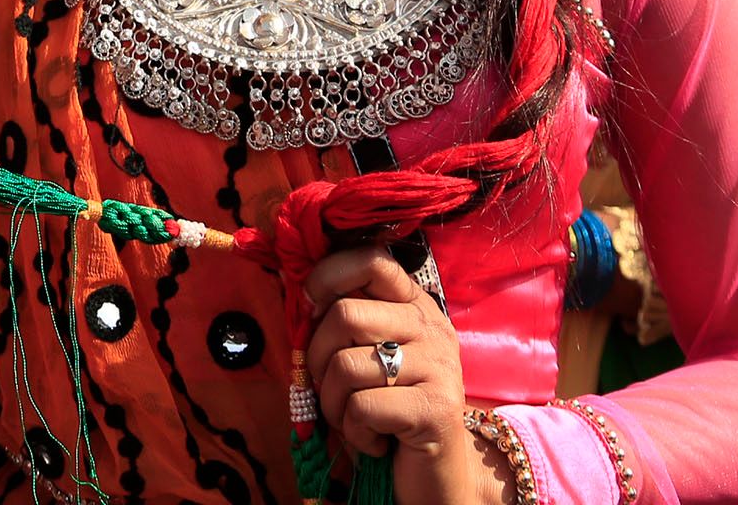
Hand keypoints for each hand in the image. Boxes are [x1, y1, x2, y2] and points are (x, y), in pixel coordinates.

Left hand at [304, 249, 491, 504]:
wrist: (435, 476)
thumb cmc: (387, 413)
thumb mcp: (366, 359)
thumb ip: (344, 324)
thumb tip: (298, 292)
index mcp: (415, 307)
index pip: (372, 261)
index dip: (328, 275)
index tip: (310, 306)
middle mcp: (432, 329)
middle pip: (344, 315)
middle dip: (318, 359)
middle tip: (332, 389)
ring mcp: (439, 367)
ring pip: (346, 365)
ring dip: (334, 404)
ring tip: (355, 419)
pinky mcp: (435, 409)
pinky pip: (362, 407)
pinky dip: (354, 432)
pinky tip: (375, 440)